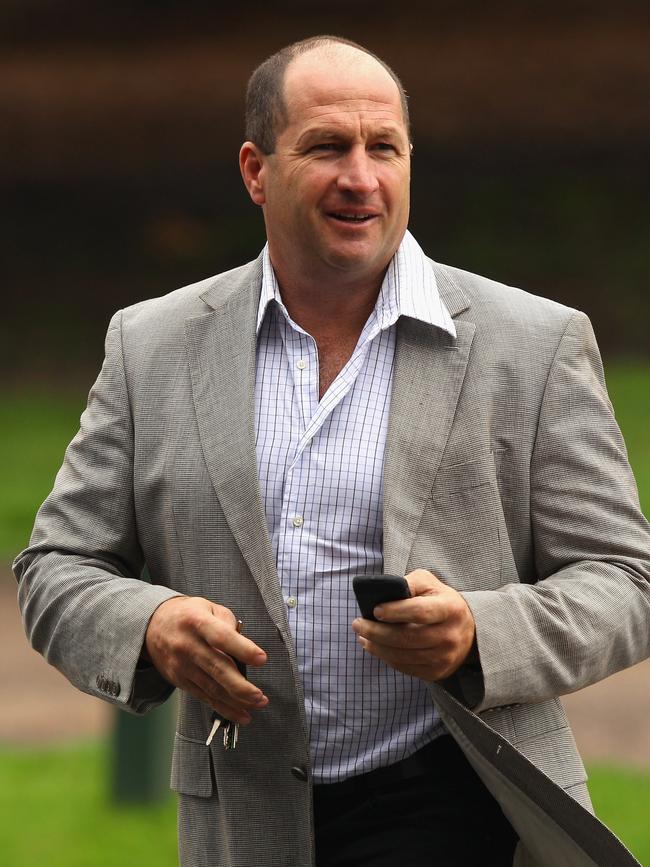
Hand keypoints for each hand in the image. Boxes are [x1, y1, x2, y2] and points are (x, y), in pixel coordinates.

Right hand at [144, 596, 268, 724]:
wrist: (152, 626)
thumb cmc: (188, 615)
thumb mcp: (209, 607)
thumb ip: (228, 623)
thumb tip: (244, 647)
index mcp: (197, 622)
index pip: (221, 637)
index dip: (242, 649)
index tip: (261, 659)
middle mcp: (188, 645)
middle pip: (217, 668)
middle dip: (240, 686)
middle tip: (259, 696)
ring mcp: (182, 666)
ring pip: (212, 688)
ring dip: (236, 701)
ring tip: (257, 704)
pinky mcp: (180, 681)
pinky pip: (204, 697)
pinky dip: (224, 708)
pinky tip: (241, 714)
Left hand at [351, 569, 475, 681]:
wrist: (468, 631)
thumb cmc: (441, 601)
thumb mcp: (430, 583)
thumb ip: (409, 583)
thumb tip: (384, 592)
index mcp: (450, 609)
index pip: (420, 612)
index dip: (395, 611)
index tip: (375, 610)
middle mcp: (449, 636)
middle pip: (407, 637)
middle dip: (376, 631)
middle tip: (357, 624)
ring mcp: (444, 657)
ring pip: (402, 656)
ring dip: (377, 647)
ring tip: (362, 636)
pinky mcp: (437, 672)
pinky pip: (405, 667)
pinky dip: (386, 658)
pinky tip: (375, 647)